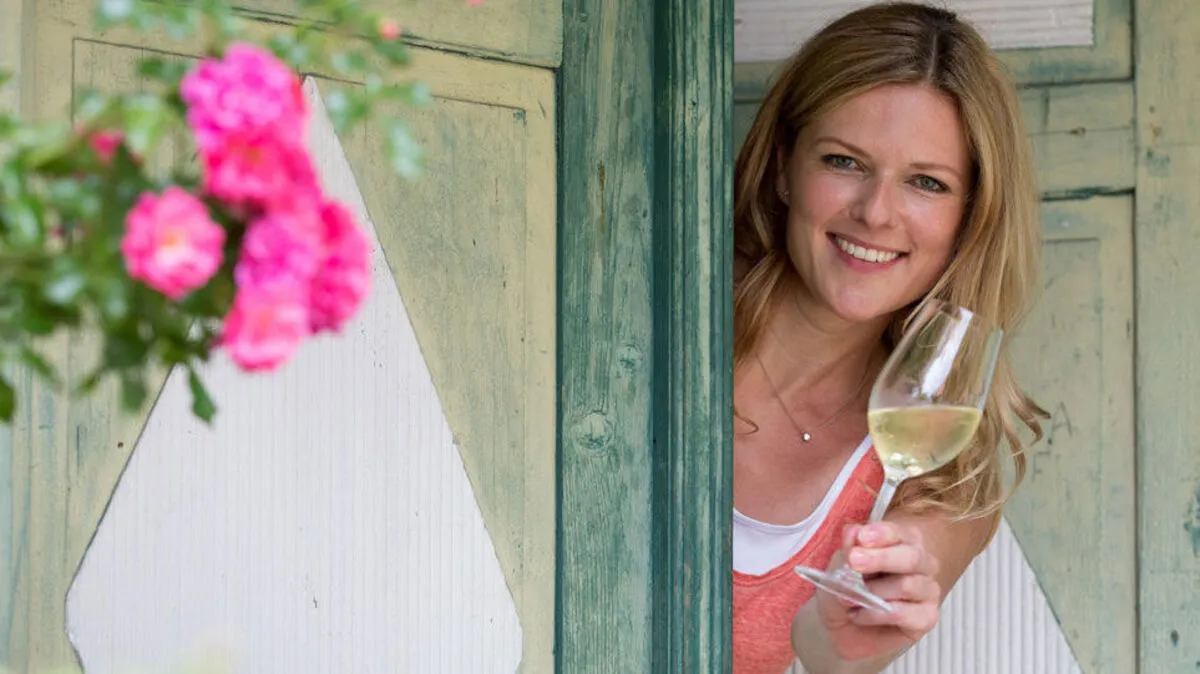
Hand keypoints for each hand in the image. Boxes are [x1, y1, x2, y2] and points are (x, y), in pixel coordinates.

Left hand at [813, 521, 941, 661]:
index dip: (882, 534)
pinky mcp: (926, 617)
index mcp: (902, 542)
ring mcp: (927, 590)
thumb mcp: (838, 568)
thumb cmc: (846, 591)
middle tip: (854, 561)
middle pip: (910, 557)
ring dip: (873, 592)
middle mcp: (921, 563)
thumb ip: (847, 550)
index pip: (898, 533)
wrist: (844, 628)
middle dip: (881, 558)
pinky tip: (858, 615)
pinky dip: (875, 614)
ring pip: (907, 585)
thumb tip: (853, 532)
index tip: (862, 537)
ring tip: (849, 599)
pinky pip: (902, 613)